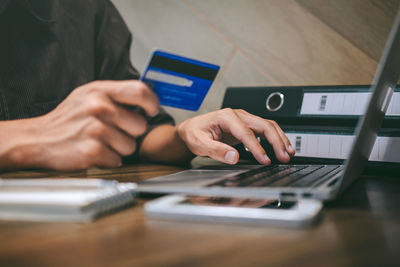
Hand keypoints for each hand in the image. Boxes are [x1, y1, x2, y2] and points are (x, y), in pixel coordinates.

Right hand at [5, 80, 158, 170]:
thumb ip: (115, 95)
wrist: (37, 138)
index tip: (152, 110)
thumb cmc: (67, 118)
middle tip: (114, 132)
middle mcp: (98, 107)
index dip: (152, 102)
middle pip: (140, 125)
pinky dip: (108, 159)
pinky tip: (94, 151)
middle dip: (131, 133)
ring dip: (119, 148)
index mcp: (99, 90)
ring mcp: (95, 129)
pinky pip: (117, 160)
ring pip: (130, 146)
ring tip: (101, 142)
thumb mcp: (88, 95)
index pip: (140, 91)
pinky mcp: (92, 150)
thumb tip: (146, 97)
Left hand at [176, 108, 294, 164]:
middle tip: (284, 157)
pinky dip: (275, 137)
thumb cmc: (194, 133)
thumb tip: (233, 157)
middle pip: (263, 125)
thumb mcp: (199, 143)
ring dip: (279, 138)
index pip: (246, 133)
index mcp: (226, 117)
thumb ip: (216, 150)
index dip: (257, 147)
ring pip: (267, 125)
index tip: (265, 160)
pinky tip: (281, 147)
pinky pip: (264, 129)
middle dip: (276, 141)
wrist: (191, 128)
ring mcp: (243, 119)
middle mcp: (237, 115)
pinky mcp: (246, 125)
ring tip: (288, 153)